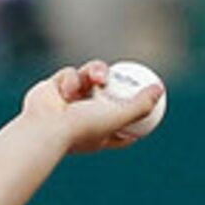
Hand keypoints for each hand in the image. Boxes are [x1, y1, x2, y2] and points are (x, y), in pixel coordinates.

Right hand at [22, 62, 162, 155]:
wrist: (45, 126)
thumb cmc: (82, 127)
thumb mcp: (119, 116)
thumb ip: (141, 105)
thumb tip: (160, 89)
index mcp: (101, 132)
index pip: (123, 127)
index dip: (135, 116)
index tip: (149, 104)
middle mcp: (84, 118)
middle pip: (107, 94)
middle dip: (114, 81)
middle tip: (125, 72)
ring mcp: (68, 103)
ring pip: (89, 76)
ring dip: (95, 71)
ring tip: (97, 77)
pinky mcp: (53, 88)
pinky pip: (70, 73)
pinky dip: (70, 79)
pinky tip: (66, 91)